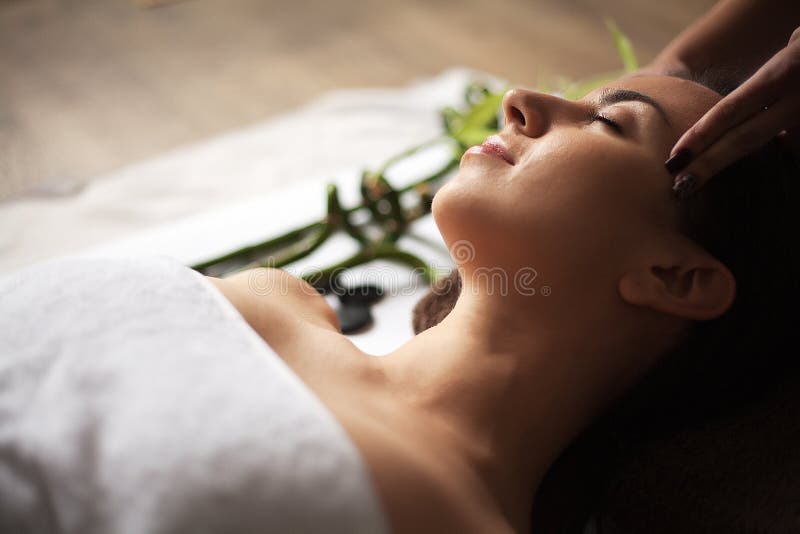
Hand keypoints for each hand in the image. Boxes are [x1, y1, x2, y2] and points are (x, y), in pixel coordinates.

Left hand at [665, 26, 799, 197]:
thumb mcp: (794, 49)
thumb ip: (768, 85)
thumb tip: (748, 118)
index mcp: (784, 72)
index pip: (731, 110)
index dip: (700, 136)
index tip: (674, 159)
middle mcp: (798, 98)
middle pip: (745, 140)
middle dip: (709, 166)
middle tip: (680, 187)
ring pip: (778, 150)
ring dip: (753, 165)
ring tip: (710, 181)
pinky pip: (794, 148)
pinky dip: (785, 152)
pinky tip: (777, 150)